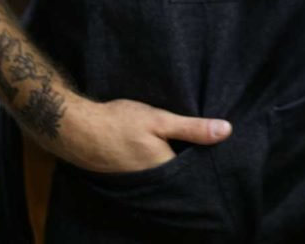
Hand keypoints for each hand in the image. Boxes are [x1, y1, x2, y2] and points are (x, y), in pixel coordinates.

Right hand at [55, 98, 231, 173]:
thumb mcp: (160, 119)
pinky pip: (151, 178)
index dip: (208, 161)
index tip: (222, 151)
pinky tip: (162, 156)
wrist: (77, 129)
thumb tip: (227, 131)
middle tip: (206, 150)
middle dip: (193, 166)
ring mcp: (138, 184)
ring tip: (186, 151)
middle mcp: (153, 184)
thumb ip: (192, 128)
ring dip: (175, 167)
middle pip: (181, 177)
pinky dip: (159, 168)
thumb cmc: (119, 121)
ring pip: (166, 178)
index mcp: (165, 170)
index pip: (196, 171)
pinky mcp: (127, 180)